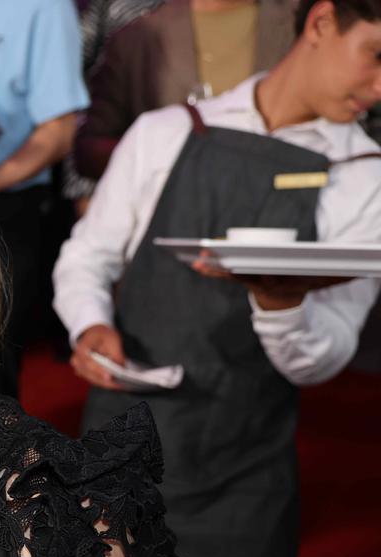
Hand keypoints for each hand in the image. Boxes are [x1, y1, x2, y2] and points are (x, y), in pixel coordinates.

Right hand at [71, 324, 127, 390]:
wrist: (94, 333)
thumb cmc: (102, 335)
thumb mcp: (112, 340)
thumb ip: (116, 354)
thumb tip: (121, 368)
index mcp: (81, 348)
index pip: (89, 362)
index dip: (99, 370)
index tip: (110, 377)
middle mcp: (77, 360)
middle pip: (91, 374)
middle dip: (106, 380)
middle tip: (121, 384)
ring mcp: (78, 367)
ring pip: (93, 379)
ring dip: (106, 383)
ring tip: (120, 385)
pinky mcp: (83, 373)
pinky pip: (94, 379)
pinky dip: (104, 382)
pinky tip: (115, 383)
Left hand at [191, 251, 350, 309]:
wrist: (287, 303)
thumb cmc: (304, 280)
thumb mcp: (320, 279)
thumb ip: (337, 274)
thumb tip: (363, 270)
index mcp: (282, 279)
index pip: (264, 272)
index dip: (250, 266)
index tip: (236, 260)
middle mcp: (265, 281)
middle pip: (242, 270)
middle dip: (225, 262)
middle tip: (207, 253)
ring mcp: (252, 282)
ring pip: (229, 274)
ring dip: (212, 266)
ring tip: (195, 259)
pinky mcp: (242, 281)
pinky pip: (224, 275)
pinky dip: (210, 269)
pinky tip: (195, 263)